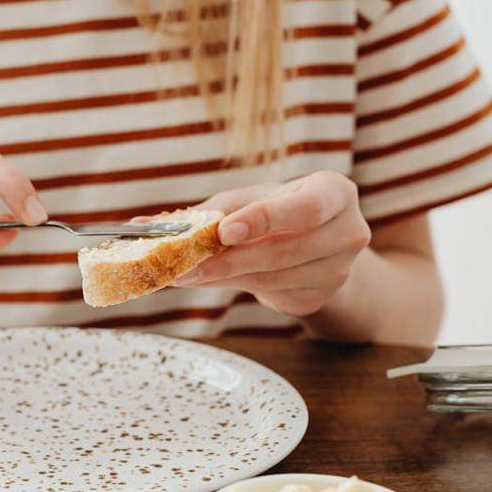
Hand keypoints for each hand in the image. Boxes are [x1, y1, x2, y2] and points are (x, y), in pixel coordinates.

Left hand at [175, 171, 371, 317]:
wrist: (314, 243)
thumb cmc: (277, 211)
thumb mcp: (250, 200)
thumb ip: (210, 212)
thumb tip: (143, 227)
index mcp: (336, 193)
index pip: (305, 208)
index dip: (264, 219)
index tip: (224, 231)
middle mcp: (348, 232)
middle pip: (285, 251)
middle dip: (230, 261)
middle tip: (185, 267)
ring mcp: (338, 271)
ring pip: (273, 278)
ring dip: (224, 278)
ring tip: (187, 273)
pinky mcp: (320, 298)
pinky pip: (272, 295)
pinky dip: (236, 288)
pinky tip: (214, 280)